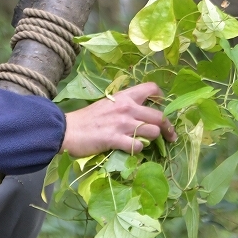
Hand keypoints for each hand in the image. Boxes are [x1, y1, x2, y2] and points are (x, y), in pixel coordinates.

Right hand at [60, 82, 175, 157]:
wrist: (67, 129)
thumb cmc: (86, 118)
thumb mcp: (107, 104)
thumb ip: (124, 106)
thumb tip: (140, 113)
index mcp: (124, 96)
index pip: (151, 88)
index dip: (161, 98)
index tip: (162, 107)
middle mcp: (127, 108)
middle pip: (159, 116)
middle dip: (168, 127)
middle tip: (170, 136)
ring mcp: (122, 124)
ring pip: (153, 131)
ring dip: (153, 139)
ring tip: (146, 141)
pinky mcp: (116, 139)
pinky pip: (139, 146)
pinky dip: (138, 149)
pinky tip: (132, 148)